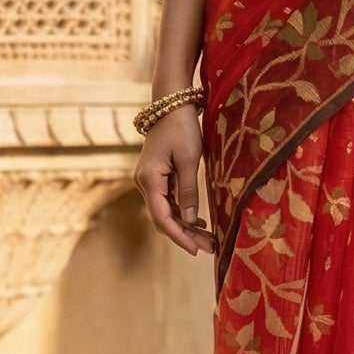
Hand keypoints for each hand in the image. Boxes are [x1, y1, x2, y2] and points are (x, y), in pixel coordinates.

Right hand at [133, 104, 214, 255]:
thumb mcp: (189, 159)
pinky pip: (167, 201)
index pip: (162, 218)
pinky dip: (182, 213)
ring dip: (186, 226)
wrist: (171, 103)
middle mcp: (144, 182)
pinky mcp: (156, 176)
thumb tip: (188, 221)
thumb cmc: (182, 128)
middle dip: (185, 235)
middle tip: (210, 249)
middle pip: (163, 218)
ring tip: (209, 239)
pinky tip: (198, 222)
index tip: (196, 250)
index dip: (179, 236)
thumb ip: (188, 191)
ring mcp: (148, 180)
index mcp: (149, 179)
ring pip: (166, 211)